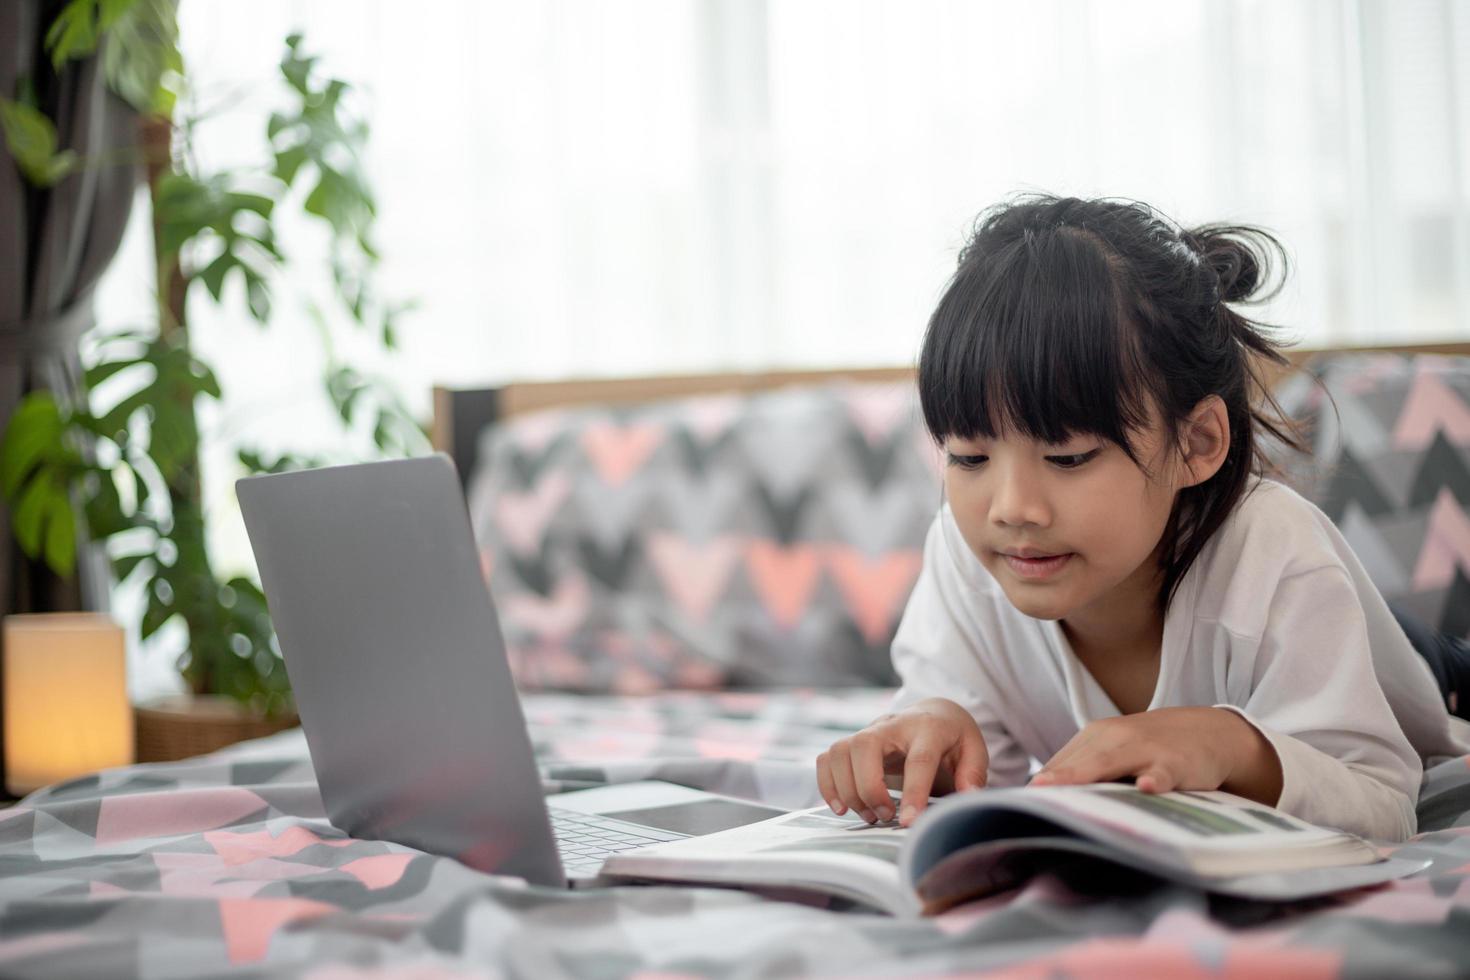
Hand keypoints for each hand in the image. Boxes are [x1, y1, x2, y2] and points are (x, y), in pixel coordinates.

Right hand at [815, 697, 988, 827]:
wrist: (934, 714)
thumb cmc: (953, 738)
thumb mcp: (974, 751)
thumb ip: (972, 774)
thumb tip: (969, 798)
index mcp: (928, 728)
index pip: (917, 759)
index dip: (912, 792)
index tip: (907, 822)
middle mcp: (892, 725)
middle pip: (865, 746)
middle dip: (869, 788)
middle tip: (885, 817)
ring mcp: (868, 731)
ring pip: (840, 751)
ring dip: (848, 790)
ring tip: (869, 815)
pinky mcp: (852, 742)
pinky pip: (826, 758)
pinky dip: (827, 785)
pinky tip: (842, 807)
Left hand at [1029, 707, 1282, 802]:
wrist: (1209, 732)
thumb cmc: (1151, 749)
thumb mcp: (1115, 753)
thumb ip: (1084, 772)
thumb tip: (1041, 799)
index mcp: (1095, 738)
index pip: (1060, 764)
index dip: (1040, 786)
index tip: (1014, 807)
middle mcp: (1114, 738)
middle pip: (1078, 762)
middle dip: (1054, 780)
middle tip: (1029, 798)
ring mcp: (1145, 748)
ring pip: (1111, 763)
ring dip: (1088, 776)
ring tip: (1061, 790)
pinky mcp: (1176, 762)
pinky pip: (1163, 771)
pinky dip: (1155, 778)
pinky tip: (1148, 788)